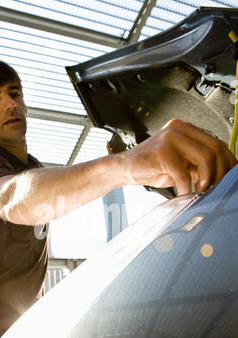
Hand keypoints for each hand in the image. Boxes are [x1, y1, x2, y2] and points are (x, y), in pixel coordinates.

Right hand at [122, 119, 236, 194]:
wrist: (124, 169)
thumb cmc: (152, 168)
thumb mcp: (181, 166)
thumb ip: (198, 166)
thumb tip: (222, 177)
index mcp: (186, 129)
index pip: (216, 143)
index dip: (227, 163)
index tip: (229, 180)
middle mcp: (180, 128)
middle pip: (215, 148)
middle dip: (221, 172)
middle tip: (217, 189)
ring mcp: (170, 137)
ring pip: (204, 157)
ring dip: (208, 179)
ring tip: (201, 192)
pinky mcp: (162, 151)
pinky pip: (183, 173)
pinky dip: (186, 188)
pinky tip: (185, 195)